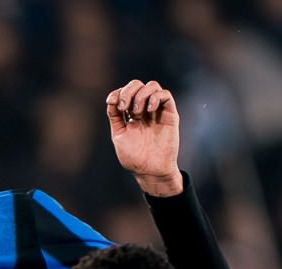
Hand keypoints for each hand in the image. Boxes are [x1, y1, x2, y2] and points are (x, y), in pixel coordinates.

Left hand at [105, 80, 183, 197]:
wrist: (150, 171)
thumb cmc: (134, 158)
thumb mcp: (119, 135)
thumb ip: (114, 116)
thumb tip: (111, 98)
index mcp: (131, 114)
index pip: (125, 92)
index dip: (118, 93)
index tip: (113, 103)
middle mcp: (144, 110)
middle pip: (137, 85)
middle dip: (128, 91)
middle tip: (124, 106)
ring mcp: (157, 111)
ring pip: (152, 86)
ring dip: (141, 94)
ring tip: (137, 112)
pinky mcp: (170, 115)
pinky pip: (165, 95)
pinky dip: (156, 97)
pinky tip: (149, 109)